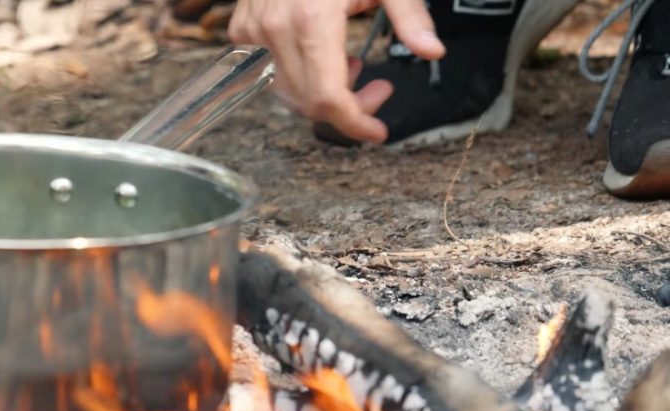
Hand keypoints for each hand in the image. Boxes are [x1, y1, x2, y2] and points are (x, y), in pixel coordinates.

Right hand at [229, 0, 445, 143]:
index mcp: (312, 20)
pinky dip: (298, 75)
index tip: (376, 131)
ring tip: (351, 66)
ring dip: (322, 93)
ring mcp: (254, 30)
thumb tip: (431, 50)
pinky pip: (268, 71)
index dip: (354, 124)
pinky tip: (322, 54)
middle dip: (346, 109)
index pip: (328, 98)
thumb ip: (409, 15)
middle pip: (308, 103)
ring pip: (286, 92)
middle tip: (377, 91)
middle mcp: (276, 29)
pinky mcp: (242, 28)